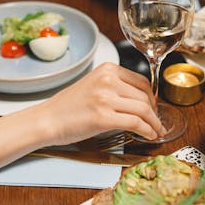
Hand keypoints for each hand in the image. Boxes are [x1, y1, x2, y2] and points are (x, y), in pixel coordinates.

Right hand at [35, 63, 165, 145]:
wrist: (47, 120)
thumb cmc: (68, 107)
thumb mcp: (93, 85)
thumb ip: (115, 87)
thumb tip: (141, 101)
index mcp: (107, 69)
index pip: (142, 81)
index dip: (152, 97)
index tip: (154, 108)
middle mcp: (107, 80)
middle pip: (144, 96)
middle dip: (154, 112)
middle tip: (157, 122)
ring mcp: (105, 98)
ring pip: (143, 109)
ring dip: (154, 123)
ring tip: (156, 131)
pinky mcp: (103, 117)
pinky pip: (135, 123)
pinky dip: (146, 130)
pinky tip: (148, 135)